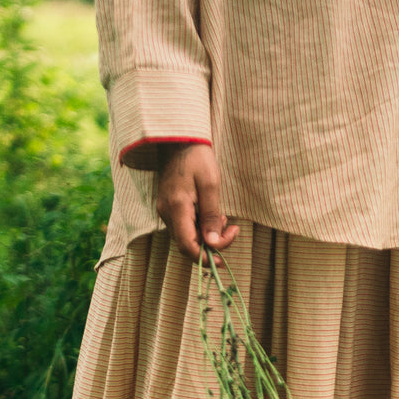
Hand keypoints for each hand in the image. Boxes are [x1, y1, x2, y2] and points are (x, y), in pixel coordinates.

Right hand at [155, 143, 237, 260]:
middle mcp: (166, 213)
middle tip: (232, 230)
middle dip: (211, 244)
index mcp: (176, 207)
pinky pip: (185, 226)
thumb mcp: (210, 185)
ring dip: (208, 235)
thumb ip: (212, 216)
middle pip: (187, 244)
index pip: (186, 245)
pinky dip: (201, 227)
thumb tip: (213, 243)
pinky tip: (213, 215)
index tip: (223, 258)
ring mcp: (165, 210)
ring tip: (224, 219)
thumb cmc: (197, 158)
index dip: (204, 258)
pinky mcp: (169, 207)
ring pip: (187, 237)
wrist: (179, 140)